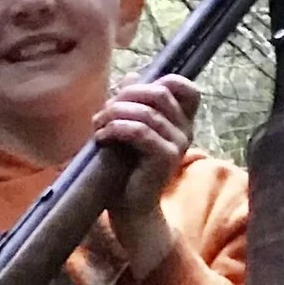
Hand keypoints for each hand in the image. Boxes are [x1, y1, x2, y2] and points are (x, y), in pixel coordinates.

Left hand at [97, 75, 199, 271]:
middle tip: (104, 110)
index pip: (186, 88)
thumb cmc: (126, 168)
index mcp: (181, 121)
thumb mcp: (129, 128)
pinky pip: (141, 132)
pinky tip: (101, 137)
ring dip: (115, 113)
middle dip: (127, 95)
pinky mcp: (165, 158)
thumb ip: (133, 103)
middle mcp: (185, 130)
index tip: (132, 91)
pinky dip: (117, 129)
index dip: (162, 80)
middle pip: (160, 93)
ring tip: (97, 124)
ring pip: (147, 112)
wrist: (130, 208)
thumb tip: (131, 76)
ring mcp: (178, 144)